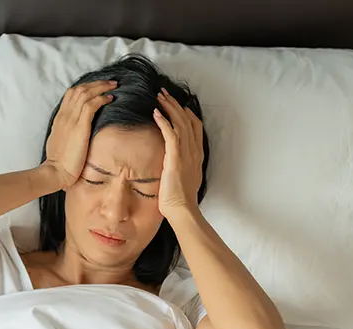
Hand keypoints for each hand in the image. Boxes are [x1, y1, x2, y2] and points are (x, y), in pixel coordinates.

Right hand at [42, 80, 116, 189]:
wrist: (55, 172)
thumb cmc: (59, 163)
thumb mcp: (61, 142)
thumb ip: (68, 132)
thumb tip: (78, 131)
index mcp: (60, 118)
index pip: (71, 94)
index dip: (86, 88)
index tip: (98, 88)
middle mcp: (64, 115)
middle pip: (79, 89)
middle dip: (96, 83)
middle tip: (110, 82)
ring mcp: (71, 120)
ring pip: (85, 93)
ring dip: (101, 87)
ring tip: (113, 86)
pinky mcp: (79, 126)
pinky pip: (91, 105)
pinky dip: (102, 98)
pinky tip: (110, 98)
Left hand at [153, 87, 204, 219]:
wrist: (182, 210)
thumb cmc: (179, 199)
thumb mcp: (183, 178)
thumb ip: (180, 166)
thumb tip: (172, 162)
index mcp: (196, 155)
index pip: (195, 127)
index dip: (187, 113)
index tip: (178, 104)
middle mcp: (194, 151)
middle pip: (187, 120)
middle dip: (176, 104)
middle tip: (164, 93)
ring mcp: (186, 154)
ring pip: (180, 122)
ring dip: (169, 107)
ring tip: (159, 96)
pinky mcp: (175, 158)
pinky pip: (171, 134)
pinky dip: (164, 121)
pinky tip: (156, 112)